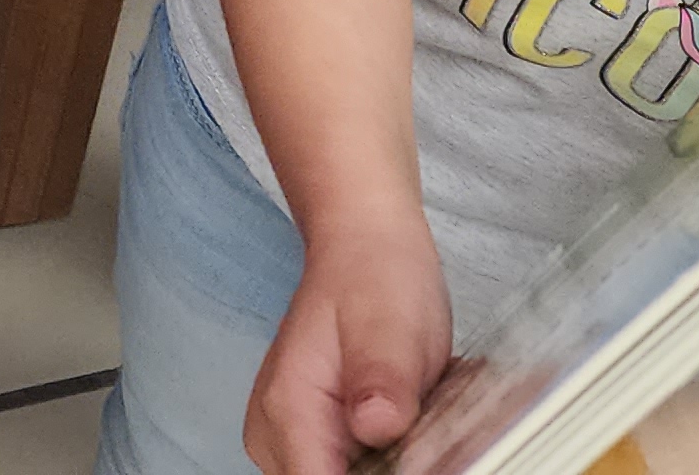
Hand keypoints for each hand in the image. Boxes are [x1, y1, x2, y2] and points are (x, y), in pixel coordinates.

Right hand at [247, 220, 452, 473]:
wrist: (362, 246)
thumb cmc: (375, 277)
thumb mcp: (390, 325)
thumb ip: (382, 379)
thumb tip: (377, 427)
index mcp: (289, 410)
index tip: (413, 459)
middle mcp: (276, 434)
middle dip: (389, 471)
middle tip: (422, 427)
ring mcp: (290, 439)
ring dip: (390, 465)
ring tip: (417, 418)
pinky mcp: (312, 438)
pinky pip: (346, 469)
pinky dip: (387, 459)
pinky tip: (409, 425)